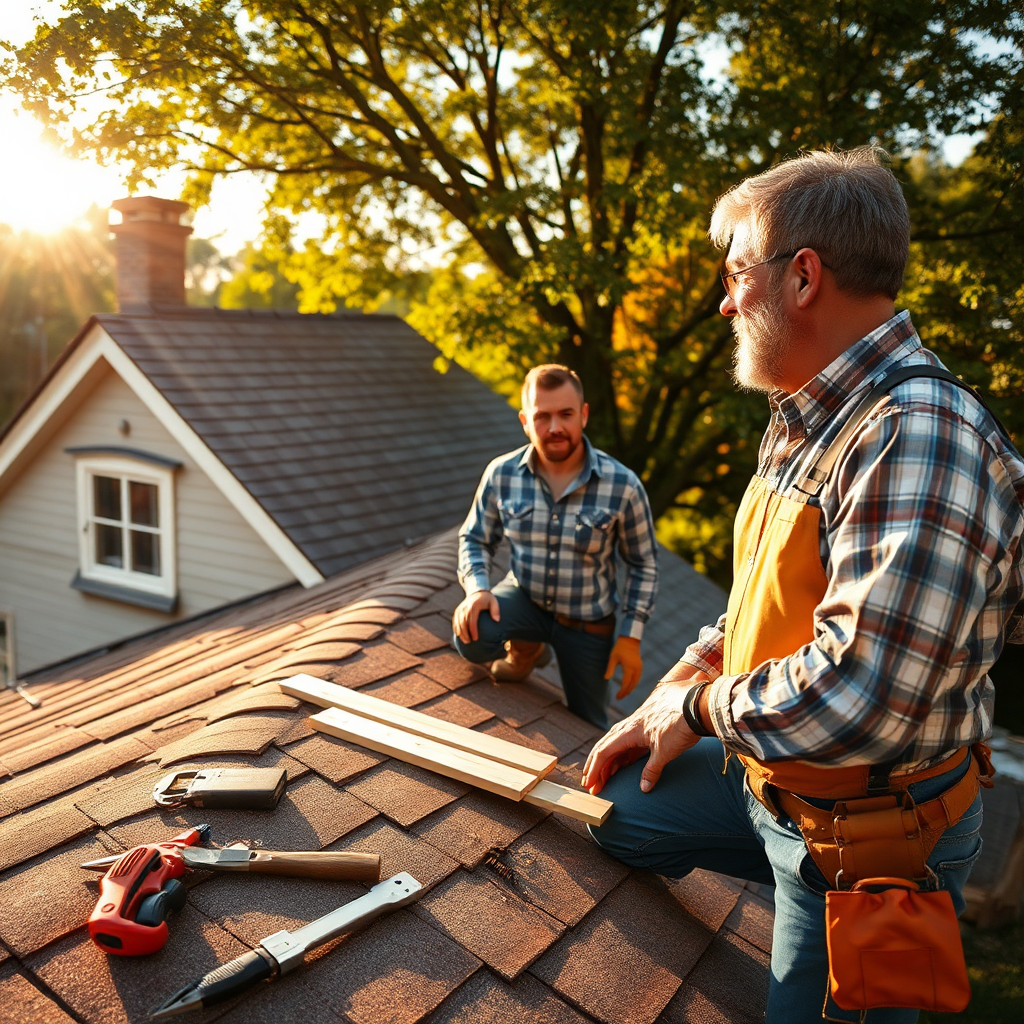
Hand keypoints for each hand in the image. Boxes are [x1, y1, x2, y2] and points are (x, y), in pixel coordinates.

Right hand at [453, 591, 499, 642]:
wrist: (477, 591)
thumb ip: (496, 611)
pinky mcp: (457, 610)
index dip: (473, 630)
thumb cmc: (487, 599)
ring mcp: (460, 609)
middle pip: (463, 623)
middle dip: (466, 634)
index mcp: (474, 606)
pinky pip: (455, 621)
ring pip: (458, 623)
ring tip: (465, 641)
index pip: (472, 620)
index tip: (475, 639)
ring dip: (460, 633)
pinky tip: (459, 635)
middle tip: (469, 642)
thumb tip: (497, 620)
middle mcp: (465, 607)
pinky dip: (456, 628)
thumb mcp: (494, 602)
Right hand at [582, 678, 705, 795]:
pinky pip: (629, 741)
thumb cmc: (680, 725)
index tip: (589, 784)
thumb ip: (652, 770)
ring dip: (609, 760)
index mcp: (629, 731)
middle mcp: (630, 726)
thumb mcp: (665, 752)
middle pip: (606, 746)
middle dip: (596, 766)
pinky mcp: (648, 725)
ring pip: (617, 743)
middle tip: (591, 783)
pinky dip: (623, 754)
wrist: (697, 704)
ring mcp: (639, 724)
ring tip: (605, 777)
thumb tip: (644, 788)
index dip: (595, 769)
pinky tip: (624, 764)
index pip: (604, 751)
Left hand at [604, 636, 642, 699]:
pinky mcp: (640, 666)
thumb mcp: (612, 657)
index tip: (617, 697)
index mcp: (629, 667)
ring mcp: (639, 668)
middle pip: (632, 685)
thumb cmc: (619, 648)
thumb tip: (606, 679)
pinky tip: (629, 686)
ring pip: (636, 682)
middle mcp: (636, 669)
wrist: (630, 639)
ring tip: (624, 694)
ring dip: (630, 689)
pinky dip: (634, 684)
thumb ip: (610, 668)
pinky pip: (638, 678)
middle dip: (626, 692)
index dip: (622, 692)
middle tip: (619, 698)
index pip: (626, 683)